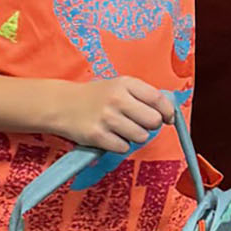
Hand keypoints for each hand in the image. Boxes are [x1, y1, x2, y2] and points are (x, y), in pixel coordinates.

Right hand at [52, 75, 167, 151]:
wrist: (61, 104)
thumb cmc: (95, 96)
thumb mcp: (118, 86)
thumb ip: (142, 95)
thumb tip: (168, 113)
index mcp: (125, 84)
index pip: (158, 99)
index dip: (168, 112)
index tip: (168, 118)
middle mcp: (117, 99)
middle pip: (153, 121)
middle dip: (150, 126)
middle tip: (139, 123)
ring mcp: (107, 118)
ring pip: (141, 137)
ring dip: (135, 136)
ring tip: (122, 129)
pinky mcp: (97, 135)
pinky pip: (123, 147)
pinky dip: (120, 145)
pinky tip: (111, 136)